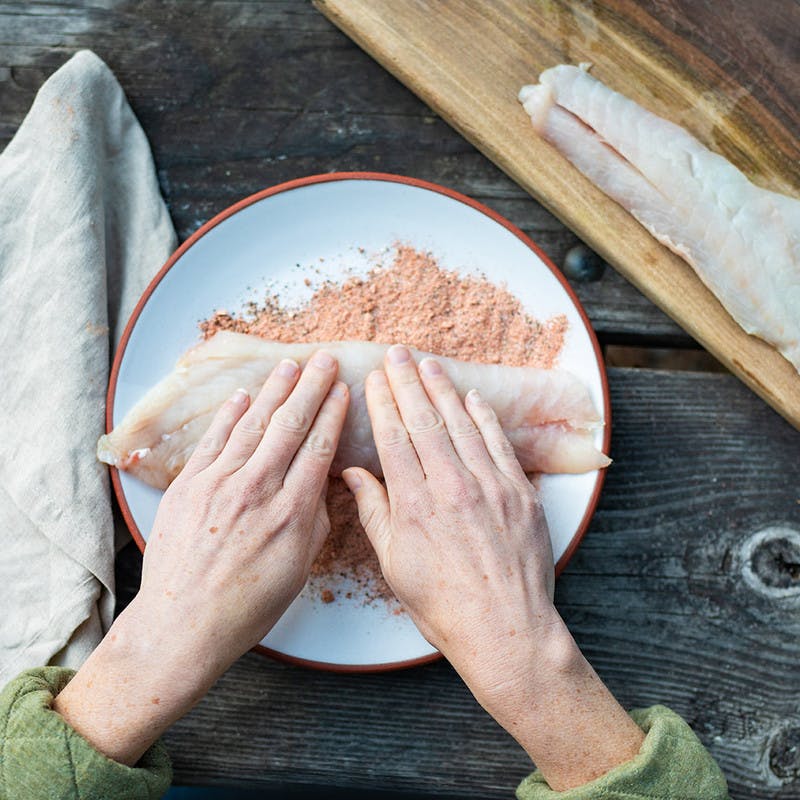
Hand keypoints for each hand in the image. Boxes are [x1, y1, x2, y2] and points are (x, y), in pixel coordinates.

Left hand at [55, 351, 348, 764]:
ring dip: (274, 392)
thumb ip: (315, 521)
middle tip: (324, 360)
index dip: (332, 415)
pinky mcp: (188, 487)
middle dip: (311, 389)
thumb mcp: (299, 569)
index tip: (342, 391)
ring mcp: (219, 484)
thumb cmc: (248, 606)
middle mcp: (257, 490)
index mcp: (291, 513)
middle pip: (290, 427)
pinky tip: (244, 396)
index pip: (318, 449)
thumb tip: (323, 485)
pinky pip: (214, 441)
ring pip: (253, 426)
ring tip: (290, 366)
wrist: (183, 625)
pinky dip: (230, 416)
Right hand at [343, 345, 642, 789]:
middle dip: (408, 383)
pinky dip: (485, 419)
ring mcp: (489, 487)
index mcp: (414, 503)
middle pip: (425, 421)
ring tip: (429, 365)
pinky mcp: (518, 494)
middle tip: (397, 354)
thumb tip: (353, 474)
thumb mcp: (394, 564)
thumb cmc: (442, 605)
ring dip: (444, 391)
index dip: (383, 403)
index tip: (374, 379)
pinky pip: (499, 445)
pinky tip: (472, 399)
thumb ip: (375, 512)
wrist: (504, 630)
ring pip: (462, 425)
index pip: (394, 438)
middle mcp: (451, 486)